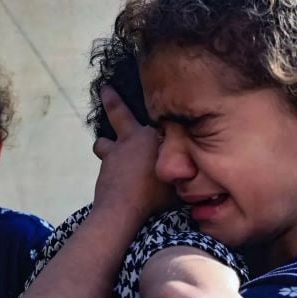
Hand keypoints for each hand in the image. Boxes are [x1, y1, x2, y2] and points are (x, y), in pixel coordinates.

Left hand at [92, 86, 174, 218]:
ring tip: (107, 147)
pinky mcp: (103, 170)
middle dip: (111, 98)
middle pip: (118, 111)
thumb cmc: (156, 194)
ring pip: (103, 142)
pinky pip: (105, 163)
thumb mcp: (179, 178)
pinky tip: (115, 180)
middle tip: (104, 88)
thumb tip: (193, 164)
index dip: (157, 108)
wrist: (124, 209)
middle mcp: (130, 139)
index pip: (156, 115)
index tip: (158, 94)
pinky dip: (109, 167)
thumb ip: (184, 167)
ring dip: (105, 144)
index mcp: (150, 135)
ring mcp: (113, 154)